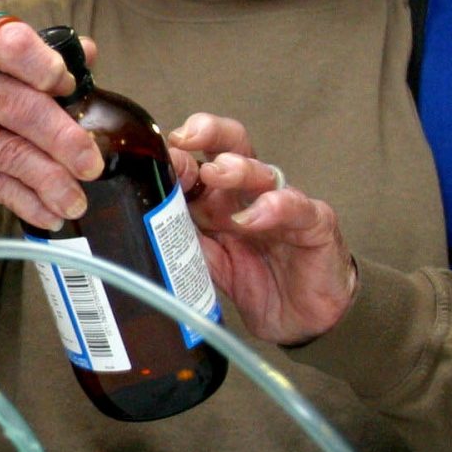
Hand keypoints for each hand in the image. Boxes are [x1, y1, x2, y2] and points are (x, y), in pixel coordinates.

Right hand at [0, 13, 102, 230]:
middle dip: (59, 139)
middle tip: (91, 166)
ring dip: (45, 181)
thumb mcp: (24, 58)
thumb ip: (59, 57)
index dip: (44, 67)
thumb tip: (87, 55)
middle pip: (12, 106)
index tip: (69, 87)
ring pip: (2, 151)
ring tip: (74, 201)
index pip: (12, 45)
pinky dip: (21, 201)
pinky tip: (47, 213)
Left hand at [165, 113, 357, 345]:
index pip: (199, 160)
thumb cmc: (254, 279)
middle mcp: (249, 194)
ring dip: (238, 169)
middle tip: (185, 139)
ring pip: (263, 172)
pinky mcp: (314, 226)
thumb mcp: (204, 262)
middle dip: (209, 133)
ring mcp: (284, 205)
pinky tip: (255, 215)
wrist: (299, 318)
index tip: (159, 158)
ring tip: (218, 172)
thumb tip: (137, 220)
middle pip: (233, 146)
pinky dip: (277, 208)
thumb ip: (178, 240)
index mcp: (219, 198)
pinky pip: (299, 209)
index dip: (179, 155)